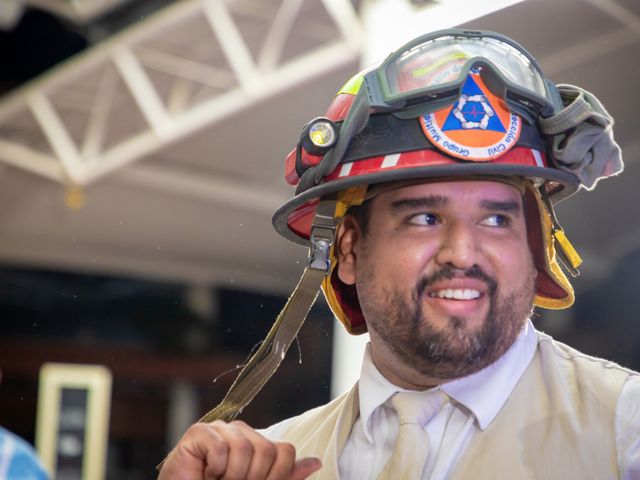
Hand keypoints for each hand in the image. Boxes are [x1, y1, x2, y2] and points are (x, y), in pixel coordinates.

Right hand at [157, 420, 321, 479]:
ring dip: (231, 476)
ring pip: (244, 448)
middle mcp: (241, 432)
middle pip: (267, 450)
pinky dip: (214, 469)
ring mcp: (220, 429)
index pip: (285, 451)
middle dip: (252, 479)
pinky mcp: (199, 432)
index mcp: (258, 444)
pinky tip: (206, 474)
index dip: (276, 476)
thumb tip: (316, 461)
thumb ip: (285, 477)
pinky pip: (221, 448)